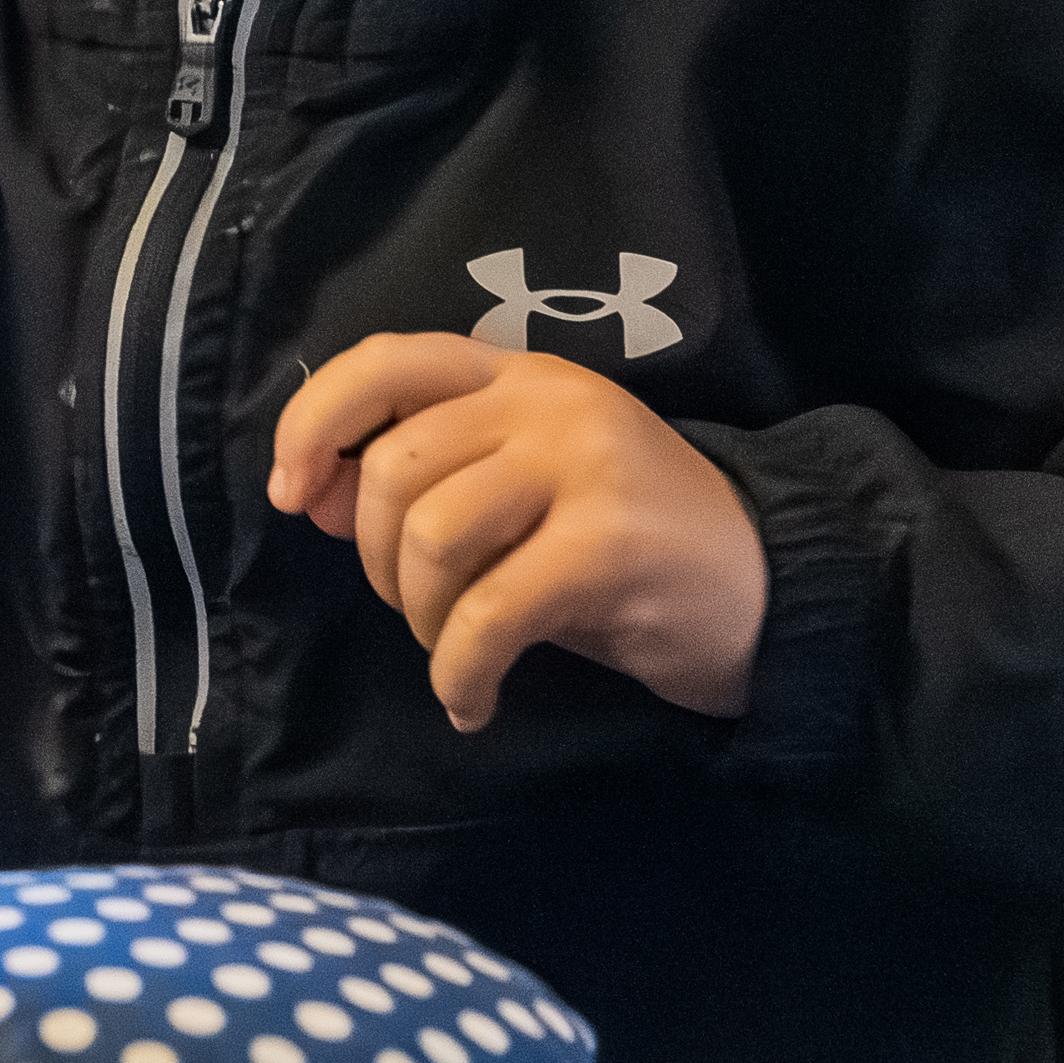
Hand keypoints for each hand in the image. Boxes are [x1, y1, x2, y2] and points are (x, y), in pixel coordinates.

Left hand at [271, 331, 764, 731]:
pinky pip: (486, 614)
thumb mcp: (520, 499)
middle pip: (394, 468)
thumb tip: (309, 494)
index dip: (313, 422)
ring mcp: (584, 465)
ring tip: (459, 653)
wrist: (772, 590)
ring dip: (421, 619)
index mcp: (519, 375)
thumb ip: (425, 483)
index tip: (291, 493)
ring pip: (430, 536)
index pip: (384, 361)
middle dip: (375, 560)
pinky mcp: (609, 543)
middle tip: (418, 610)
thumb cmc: (628, 550)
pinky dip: (460, 672)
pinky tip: (474, 702)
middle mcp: (549, 400)